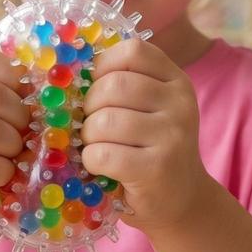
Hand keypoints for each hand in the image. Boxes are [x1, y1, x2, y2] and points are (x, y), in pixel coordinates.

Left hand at [80, 39, 213, 232]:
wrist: (182, 201)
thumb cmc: (152, 150)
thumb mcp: (151, 110)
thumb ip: (124, 86)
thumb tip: (70, 73)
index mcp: (176, 82)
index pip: (133, 51)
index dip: (103, 66)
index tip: (97, 89)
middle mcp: (179, 104)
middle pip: (114, 85)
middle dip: (89, 107)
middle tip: (92, 127)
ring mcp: (172, 136)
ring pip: (105, 120)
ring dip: (88, 137)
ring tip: (97, 147)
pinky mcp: (157, 168)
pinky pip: (103, 153)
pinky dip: (91, 161)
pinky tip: (101, 167)